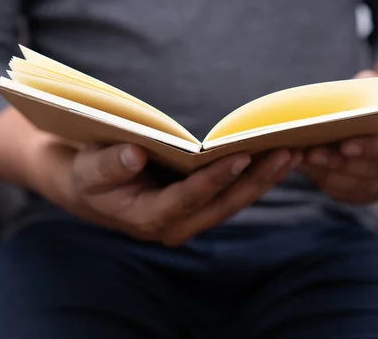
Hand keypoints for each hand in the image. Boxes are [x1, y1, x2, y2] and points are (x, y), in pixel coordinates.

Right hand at [35, 140, 301, 246]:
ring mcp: (188, 218)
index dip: (214, 179)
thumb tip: (134, 153)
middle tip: (288, 152)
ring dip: (263, 178)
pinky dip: (253, 174)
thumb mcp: (86, 170)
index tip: (240, 156)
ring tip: (293, 151)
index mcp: (148, 218)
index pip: (188, 200)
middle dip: (257, 180)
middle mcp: (174, 225)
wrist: (84, 186)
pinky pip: (230, 192)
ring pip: (232, 200)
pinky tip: (274, 155)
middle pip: (223, 204)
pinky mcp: (196, 205)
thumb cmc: (84, 175)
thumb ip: (107, 165)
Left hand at [296, 71, 377, 204]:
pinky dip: (326, 182)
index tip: (345, 145)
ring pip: (361, 187)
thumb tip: (335, 103)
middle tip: (312, 153)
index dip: (374, 148)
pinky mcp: (377, 194)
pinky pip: (350, 195)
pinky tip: (305, 168)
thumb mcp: (375, 84)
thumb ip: (363, 90)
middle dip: (342, 163)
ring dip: (329, 175)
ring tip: (302, 160)